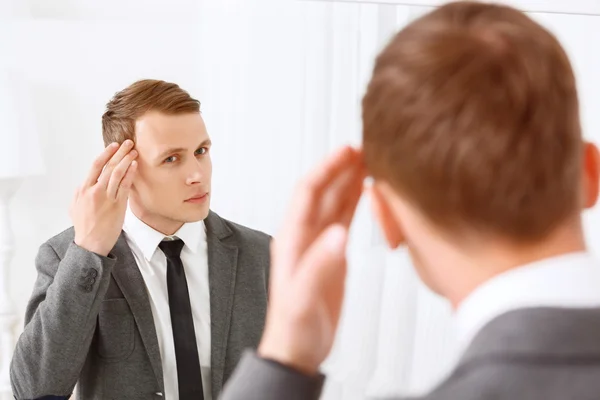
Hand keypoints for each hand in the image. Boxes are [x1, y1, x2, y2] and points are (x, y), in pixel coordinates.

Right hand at [70, 140, 137, 255]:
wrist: (91, 243)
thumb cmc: (84, 226)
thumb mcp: (75, 207)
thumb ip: (79, 193)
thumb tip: (83, 183)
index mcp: (84, 190)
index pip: (95, 166)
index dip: (106, 154)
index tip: (113, 145)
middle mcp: (95, 191)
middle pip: (108, 166)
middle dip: (119, 153)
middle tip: (128, 143)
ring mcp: (107, 198)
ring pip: (117, 174)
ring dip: (127, 160)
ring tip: (134, 152)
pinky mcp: (118, 206)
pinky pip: (125, 186)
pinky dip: (130, 174)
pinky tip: (134, 166)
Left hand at [258, 146, 365, 374]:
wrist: (297, 349)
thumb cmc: (294, 327)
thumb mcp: (303, 297)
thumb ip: (320, 265)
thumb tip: (339, 234)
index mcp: (292, 239)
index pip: (308, 192)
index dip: (326, 169)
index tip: (346, 151)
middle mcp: (305, 235)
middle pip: (324, 190)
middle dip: (341, 166)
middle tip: (365, 146)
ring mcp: (320, 243)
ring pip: (336, 201)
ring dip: (350, 179)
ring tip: (370, 159)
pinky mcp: (333, 254)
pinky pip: (345, 218)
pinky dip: (356, 200)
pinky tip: (367, 189)